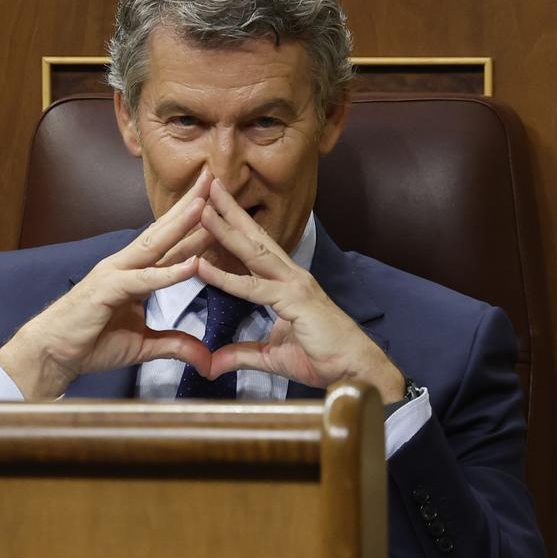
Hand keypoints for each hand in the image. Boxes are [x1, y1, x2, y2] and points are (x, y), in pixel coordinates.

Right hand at [0, 169, 215, 398]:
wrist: (52, 353)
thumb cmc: (91, 343)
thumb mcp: (143, 346)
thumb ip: (174, 345)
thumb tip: (205, 358)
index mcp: (135, 274)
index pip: (170, 245)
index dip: (194, 225)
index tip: (218, 205)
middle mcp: (126, 265)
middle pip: (164, 232)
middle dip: (190, 206)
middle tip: (215, 179)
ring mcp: (115, 273)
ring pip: (154, 245)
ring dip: (181, 224)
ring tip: (205, 204)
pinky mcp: (108, 289)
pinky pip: (144, 280)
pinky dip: (169, 273)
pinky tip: (192, 264)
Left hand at [196, 179, 404, 402]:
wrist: (356, 373)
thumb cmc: (321, 359)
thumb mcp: (271, 357)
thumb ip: (241, 355)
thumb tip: (212, 364)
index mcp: (286, 283)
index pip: (255, 250)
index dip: (233, 230)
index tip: (212, 210)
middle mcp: (290, 276)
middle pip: (254, 237)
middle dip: (229, 211)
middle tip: (206, 185)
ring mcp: (294, 285)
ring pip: (253, 252)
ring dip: (225, 229)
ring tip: (202, 207)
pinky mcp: (295, 301)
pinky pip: (254, 288)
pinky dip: (225, 277)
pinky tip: (201, 266)